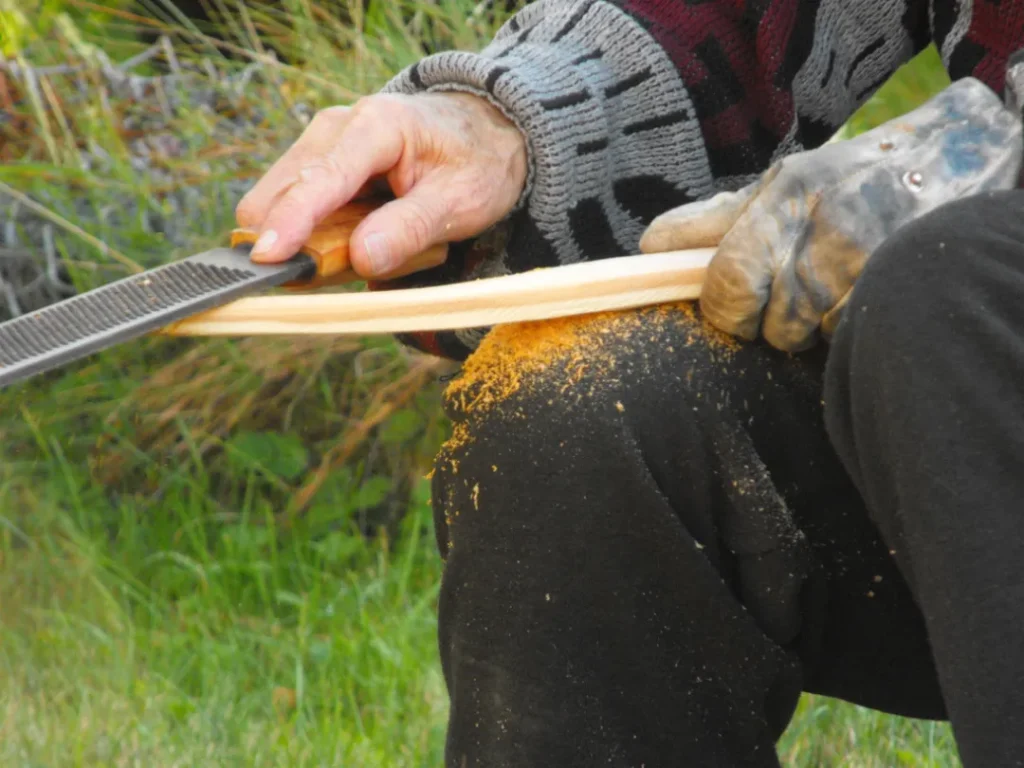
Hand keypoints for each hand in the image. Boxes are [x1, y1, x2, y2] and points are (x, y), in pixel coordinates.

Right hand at [235, 91, 528, 278]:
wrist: (482, 133)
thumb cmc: (476, 163)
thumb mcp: (461, 201)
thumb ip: (411, 229)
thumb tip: (361, 259)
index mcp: (376, 127)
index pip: (320, 179)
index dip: (291, 222)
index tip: (267, 259)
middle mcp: (336, 129)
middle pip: (280, 194)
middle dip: (301, 242)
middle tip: (355, 268)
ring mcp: (321, 146)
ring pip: (282, 207)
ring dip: (316, 243)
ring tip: (379, 243)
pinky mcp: (317, 166)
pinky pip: (299, 213)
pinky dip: (324, 238)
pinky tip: (368, 235)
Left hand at [639, 77, 1022, 351]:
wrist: (961, 161)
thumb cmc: (858, 176)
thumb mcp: (785, 182)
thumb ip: (715, 220)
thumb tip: (651, 247)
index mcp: (788, 197)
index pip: (728, 281)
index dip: (719, 308)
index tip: (726, 307)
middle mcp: (829, 231)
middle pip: (761, 321)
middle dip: (761, 323)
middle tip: (782, 300)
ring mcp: (870, 267)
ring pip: (802, 337)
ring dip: (807, 328)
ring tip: (832, 288)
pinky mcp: (897, 295)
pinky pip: (843, 340)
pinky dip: (843, 331)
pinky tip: (860, 297)